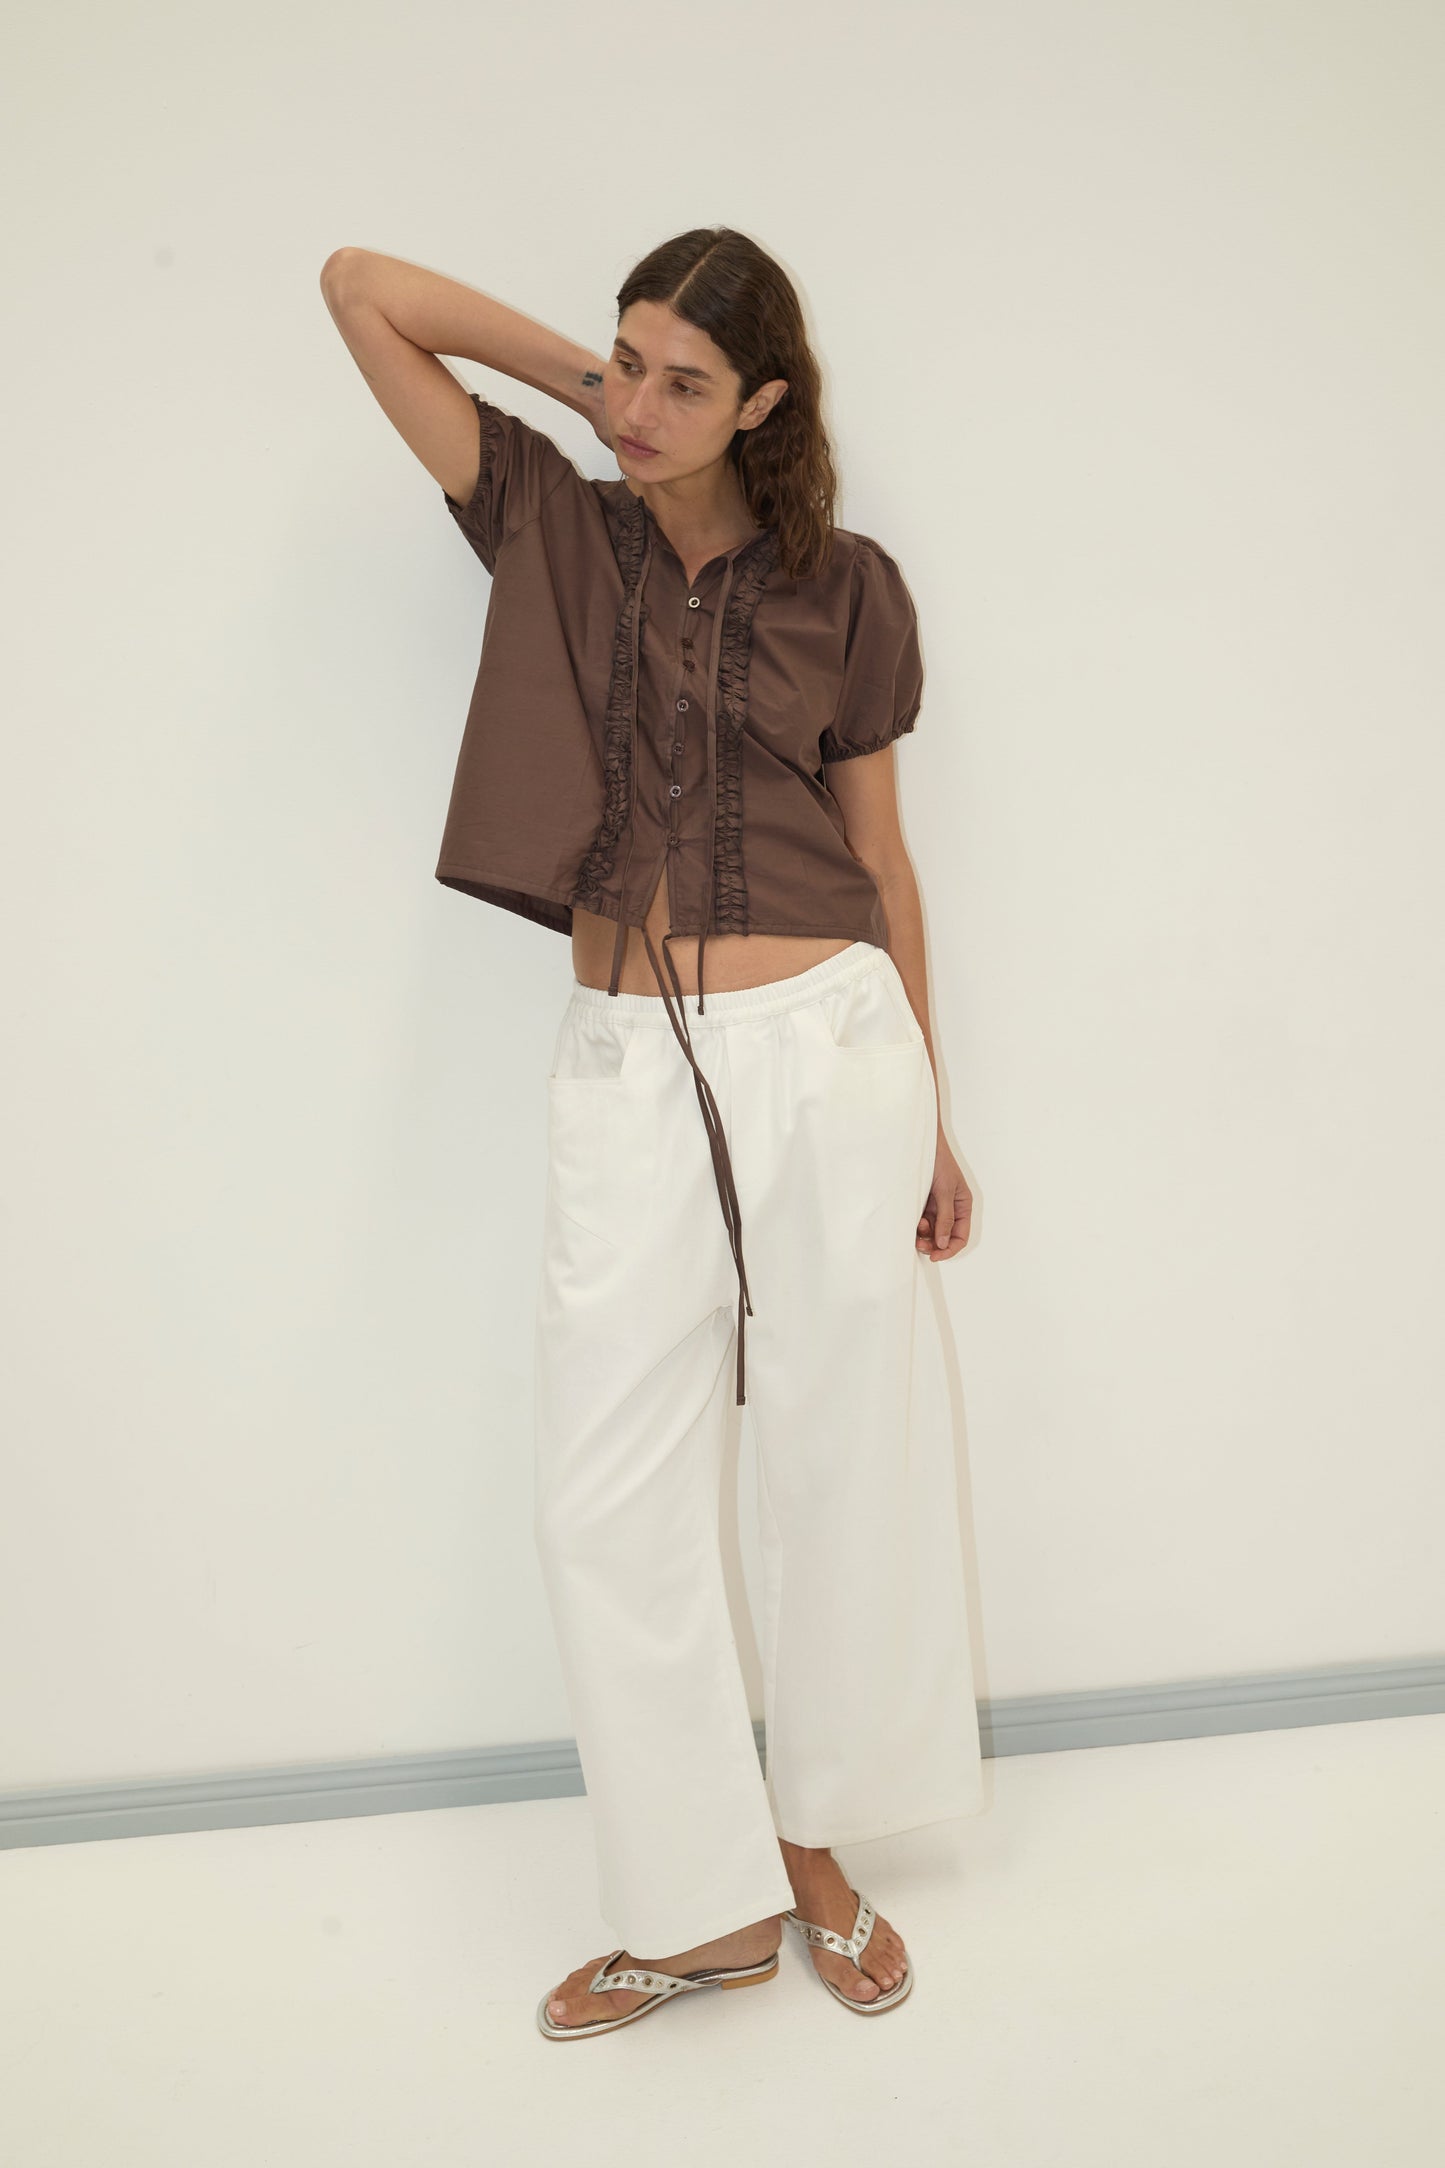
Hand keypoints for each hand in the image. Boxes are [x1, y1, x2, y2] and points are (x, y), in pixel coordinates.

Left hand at [917, 1136, 972, 1261]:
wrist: (922, 1143)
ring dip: (923, 1235)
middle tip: (918, 1244)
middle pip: (944, 1238)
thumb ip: (945, 1217)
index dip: (949, 1249)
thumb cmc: (939, 1162)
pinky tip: (912, 1218)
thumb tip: (944, 1243)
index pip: (960, 1237)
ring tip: (916, 1224)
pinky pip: (921, 1221)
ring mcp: (936, 1207)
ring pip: (931, 1232)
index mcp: (963, 1206)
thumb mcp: (944, 1191)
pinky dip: (916, 1224)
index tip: (935, 1256)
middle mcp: (951, 1209)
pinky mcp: (922, 1203)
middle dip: (933, 1244)